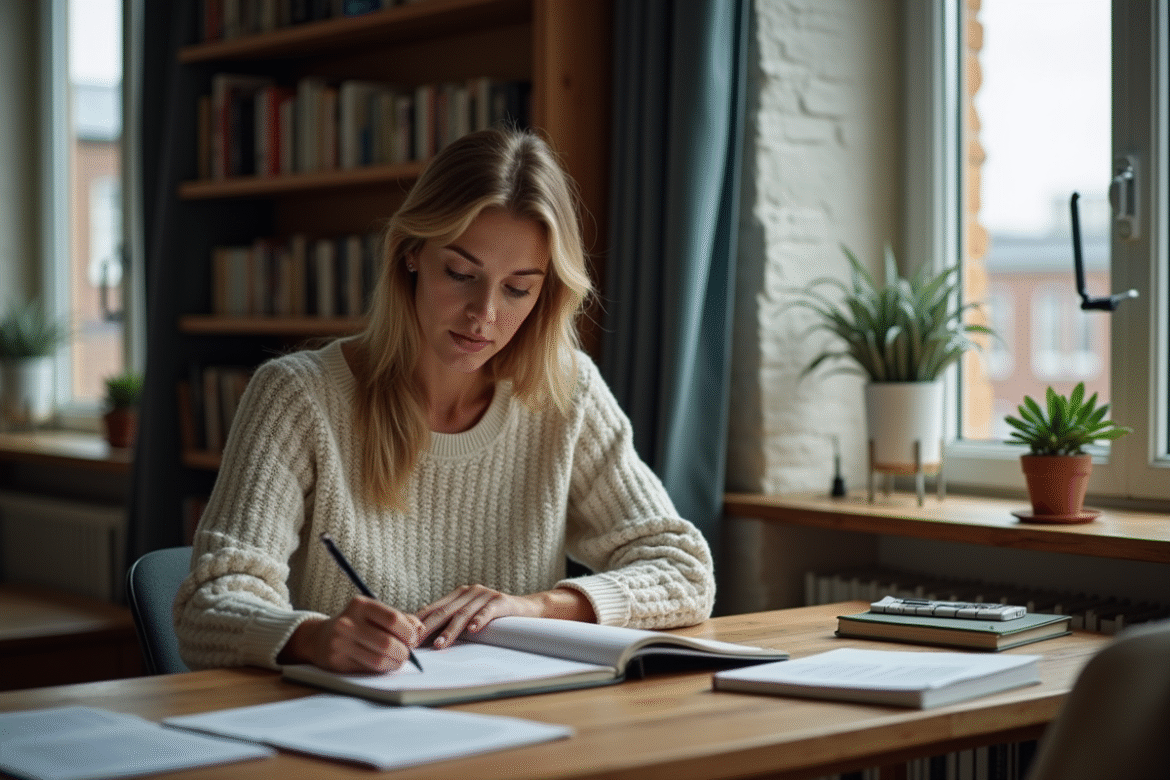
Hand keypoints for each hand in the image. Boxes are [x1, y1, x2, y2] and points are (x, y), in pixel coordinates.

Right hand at [278, 596, 422, 672]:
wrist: (319, 638)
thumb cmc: (356, 624)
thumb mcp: (374, 614)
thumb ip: (400, 619)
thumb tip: (420, 629)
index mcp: (361, 605)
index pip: (393, 619)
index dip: (409, 632)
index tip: (413, 639)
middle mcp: (348, 622)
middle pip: (387, 642)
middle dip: (403, 652)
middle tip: (407, 655)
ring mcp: (340, 642)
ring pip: (378, 659)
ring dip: (395, 663)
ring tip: (398, 661)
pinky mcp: (337, 661)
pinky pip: (367, 669)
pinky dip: (382, 669)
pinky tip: (384, 665)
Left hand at [417, 585, 595, 648]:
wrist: (528, 609)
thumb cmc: (494, 616)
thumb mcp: (469, 615)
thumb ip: (449, 619)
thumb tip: (422, 628)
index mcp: (458, 595)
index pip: (433, 608)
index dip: (418, 622)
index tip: (405, 638)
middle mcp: (470, 591)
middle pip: (444, 611)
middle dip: (427, 628)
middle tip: (415, 642)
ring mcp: (486, 595)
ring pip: (463, 614)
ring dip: (450, 630)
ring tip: (440, 644)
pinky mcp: (501, 601)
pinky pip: (488, 611)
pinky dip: (479, 620)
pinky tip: (472, 630)